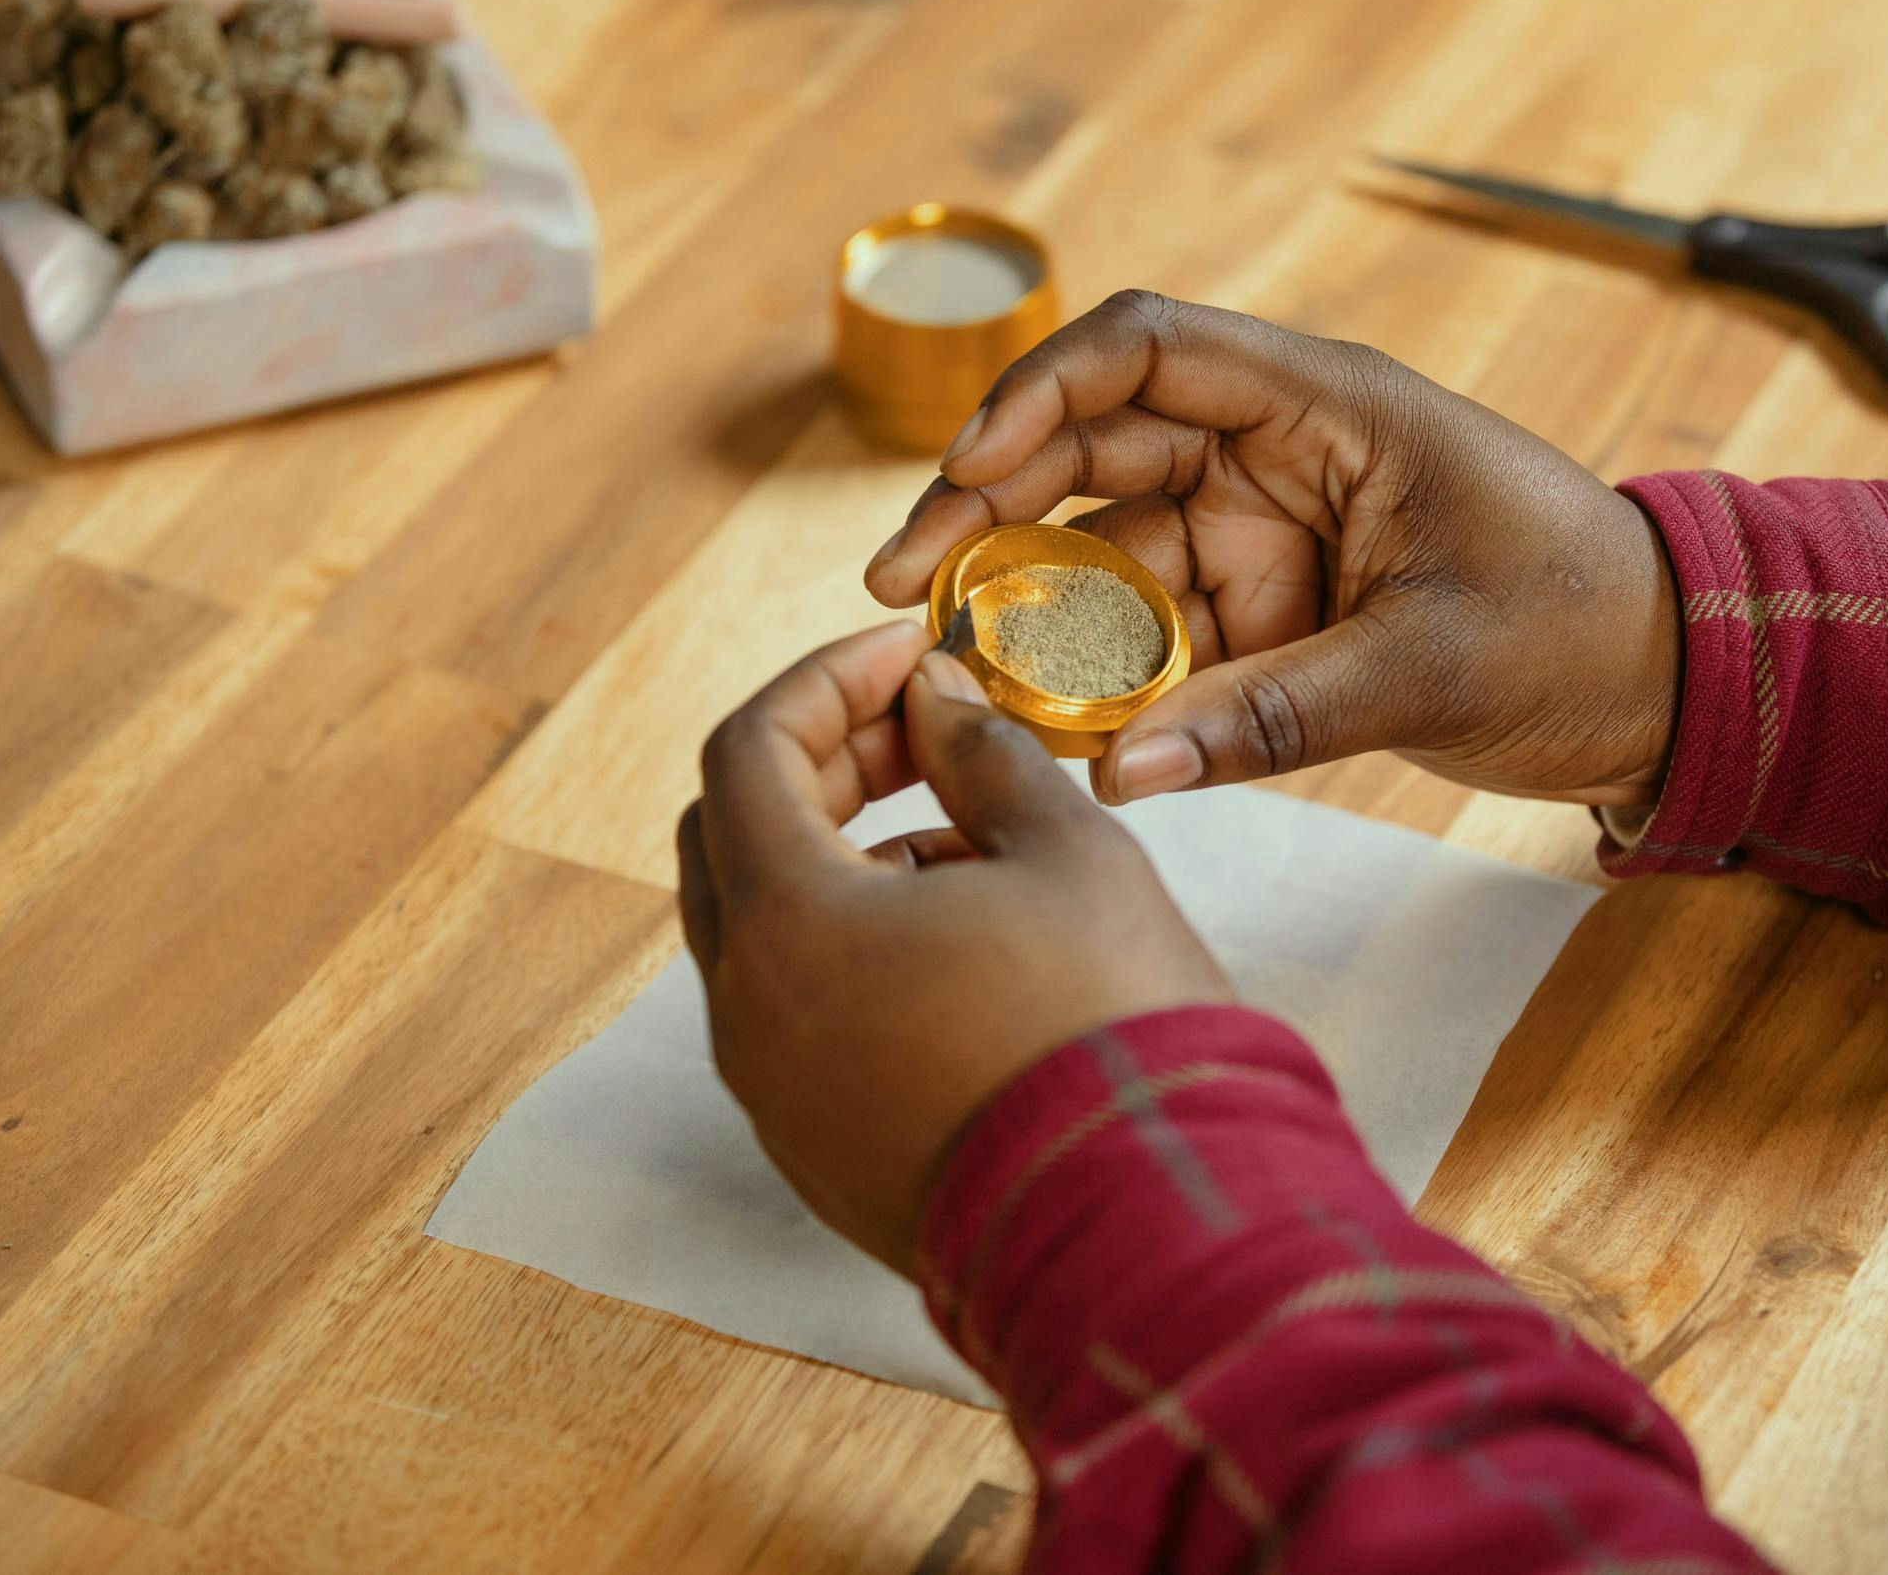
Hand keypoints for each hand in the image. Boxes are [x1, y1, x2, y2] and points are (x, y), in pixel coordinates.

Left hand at [677, 621, 1231, 1273]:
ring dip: (850, 862)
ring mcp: (778, 1099)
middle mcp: (750, 1019)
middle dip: (825, 765)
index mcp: (787, 928)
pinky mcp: (822, 1156)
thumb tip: (935, 701)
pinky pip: (806, 1021)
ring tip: (982, 847)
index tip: (909, 655)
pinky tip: (976, 947)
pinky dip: (860, 953)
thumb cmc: (1113, 1029)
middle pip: (734, 842)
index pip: (748, 753)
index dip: (826, 681)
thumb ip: (982, 754)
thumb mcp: (1066, 853)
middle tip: (927, 730)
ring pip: (772, 937)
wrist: (1153, 1232)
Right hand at [864, 292, 1681, 810]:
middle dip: (989, 508)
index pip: (1149, 347)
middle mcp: (1277, 456)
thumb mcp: (1427, 668)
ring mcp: (1266, 537)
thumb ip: (1268, 717)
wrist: (1663, 687)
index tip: (967, 470)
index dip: (1042, 394)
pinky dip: (1098, 674)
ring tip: (949, 670)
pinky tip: (1039, 723)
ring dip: (1031, 605)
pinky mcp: (1269, 614)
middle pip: (1095, 447)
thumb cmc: (1578, 629)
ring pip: (1109, 549)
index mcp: (1326, 409)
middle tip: (900, 589)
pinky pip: (1155, 633)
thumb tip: (1117, 775)